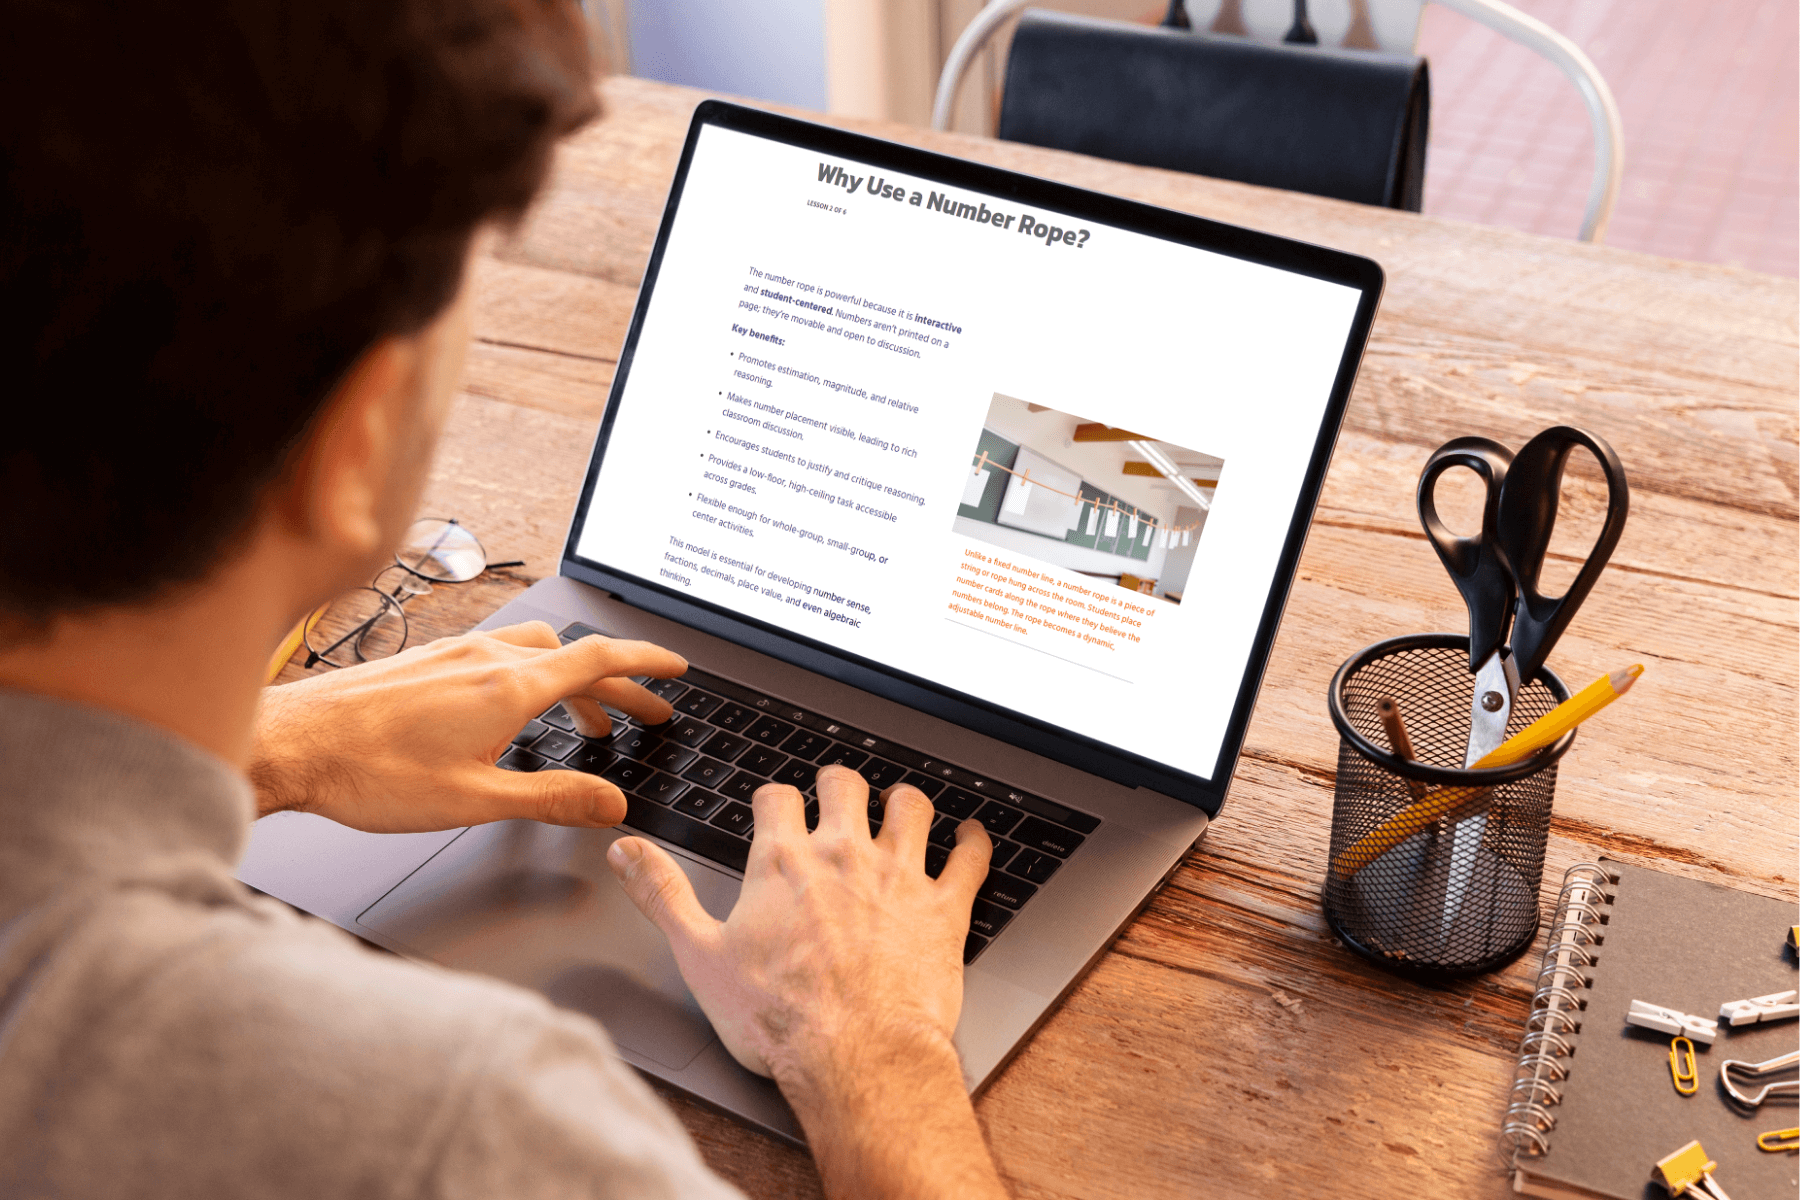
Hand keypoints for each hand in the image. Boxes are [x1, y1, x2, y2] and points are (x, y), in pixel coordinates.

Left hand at [250, 621, 686, 830]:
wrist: (289, 744)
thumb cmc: (368, 773)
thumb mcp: (476, 800)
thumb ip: (552, 798)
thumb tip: (610, 804)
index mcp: (509, 686)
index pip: (599, 659)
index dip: (647, 662)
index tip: (676, 667)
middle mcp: (486, 657)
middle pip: (574, 656)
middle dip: (618, 684)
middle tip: (644, 714)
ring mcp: (455, 652)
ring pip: (536, 652)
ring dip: (572, 681)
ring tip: (585, 720)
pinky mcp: (428, 659)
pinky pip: (499, 654)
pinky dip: (530, 676)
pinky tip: (514, 709)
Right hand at [609, 766, 1009, 1199]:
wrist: (854, 1056)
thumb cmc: (779, 1018)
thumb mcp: (700, 955)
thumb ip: (663, 894)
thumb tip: (626, 851)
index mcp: (783, 862)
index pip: (777, 799)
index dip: (775, 799)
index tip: (776, 806)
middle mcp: (843, 855)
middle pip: (846, 786)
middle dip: (840, 784)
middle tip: (838, 792)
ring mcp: (899, 876)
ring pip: (910, 807)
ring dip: (905, 802)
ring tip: (901, 805)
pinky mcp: (944, 908)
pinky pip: (969, 857)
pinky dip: (974, 841)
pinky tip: (973, 836)